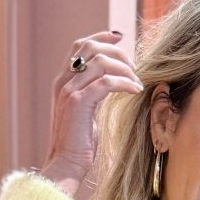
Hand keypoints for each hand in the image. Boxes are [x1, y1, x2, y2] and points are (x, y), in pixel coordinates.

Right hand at [42, 30, 142, 196]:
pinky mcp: (78, 102)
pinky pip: (106, 82)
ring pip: (101, 62)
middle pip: (91, 47)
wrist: (65, 163)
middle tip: (134, 67)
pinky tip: (135, 91)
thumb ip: (94, 91)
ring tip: (137, 83)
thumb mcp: (86, 110)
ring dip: (125, 69)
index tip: (120, 37)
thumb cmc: (79, 143)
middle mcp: (63, 81)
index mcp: (63, 80)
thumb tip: (113, 80)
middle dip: (117, 52)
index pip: (80, 45)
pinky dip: (124, 83)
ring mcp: (69, 90)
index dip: (101, 36)